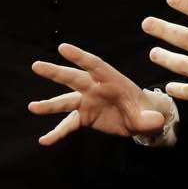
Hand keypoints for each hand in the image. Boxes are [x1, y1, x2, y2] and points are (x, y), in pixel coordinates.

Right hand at [28, 42, 167, 144]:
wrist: (139, 120)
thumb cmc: (145, 111)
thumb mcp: (151, 116)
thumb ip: (151, 119)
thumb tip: (156, 121)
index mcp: (112, 80)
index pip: (94, 65)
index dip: (79, 57)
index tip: (62, 48)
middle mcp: (95, 88)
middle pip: (73, 78)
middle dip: (56, 72)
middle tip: (37, 66)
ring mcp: (87, 102)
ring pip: (65, 101)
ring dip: (49, 105)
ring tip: (32, 107)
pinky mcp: (84, 116)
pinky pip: (68, 124)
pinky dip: (57, 132)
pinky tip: (44, 140)